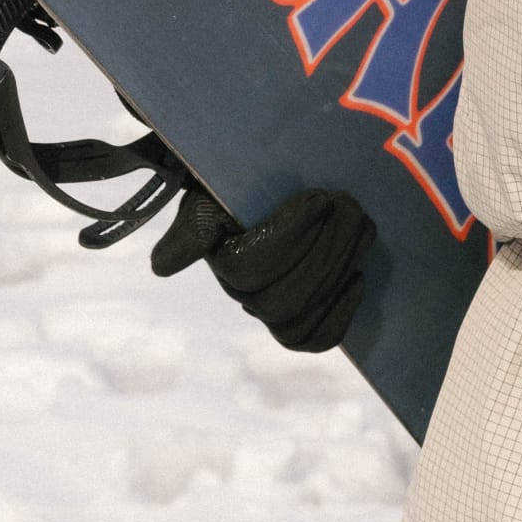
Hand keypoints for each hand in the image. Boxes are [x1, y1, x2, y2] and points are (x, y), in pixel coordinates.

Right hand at [150, 183, 374, 352]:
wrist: (274, 184)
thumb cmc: (246, 185)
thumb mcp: (218, 190)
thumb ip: (197, 223)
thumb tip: (163, 267)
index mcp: (224, 258)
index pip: (247, 268)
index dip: (288, 238)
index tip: (317, 199)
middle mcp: (245, 293)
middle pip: (281, 300)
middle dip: (324, 250)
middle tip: (347, 204)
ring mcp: (274, 310)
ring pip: (301, 316)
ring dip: (337, 269)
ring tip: (359, 226)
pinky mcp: (305, 318)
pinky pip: (317, 337)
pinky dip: (341, 313)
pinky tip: (358, 277)